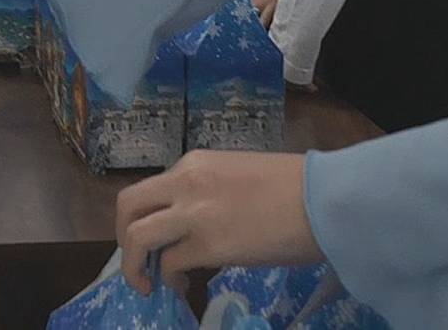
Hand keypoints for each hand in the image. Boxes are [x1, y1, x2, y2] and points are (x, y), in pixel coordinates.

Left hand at [116, 152, 321, 295]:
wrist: (324, 199)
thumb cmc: (295, 187)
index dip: (145, 217)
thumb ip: (209, 191)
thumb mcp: (239, 175)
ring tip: (149, 283)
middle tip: (138, 260)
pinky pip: (170, 264)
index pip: (151, 189)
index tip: (156, 239)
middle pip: (127, 206)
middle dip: (123, 237)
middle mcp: (185, 182)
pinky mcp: (208, 246)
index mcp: (195, 162)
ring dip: (135, 266)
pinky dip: (170, 279)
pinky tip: (182, 285)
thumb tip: (198, 222)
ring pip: (137, 238)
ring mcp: (194, 214)